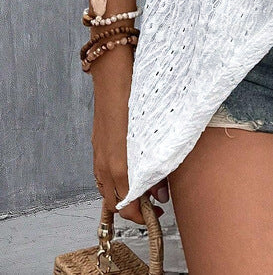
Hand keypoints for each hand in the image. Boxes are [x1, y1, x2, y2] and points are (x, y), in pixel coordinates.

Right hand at [90, 46, 168, 223]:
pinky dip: (115, 182)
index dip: (144, 214)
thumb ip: (159, 164)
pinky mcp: (97, 144)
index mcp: (119, 163)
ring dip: (125, 195)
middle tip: (156, 204)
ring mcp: (98, 154)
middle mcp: (105, 163)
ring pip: (107, 190)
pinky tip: (130, 174)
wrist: (114, 71)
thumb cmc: (138, 96)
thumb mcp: (155, 132)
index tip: (159, 211)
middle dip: (135, 209)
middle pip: (115, 203)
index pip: (128, 204)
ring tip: (147, 188)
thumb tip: (162, 191)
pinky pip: (102, 175)